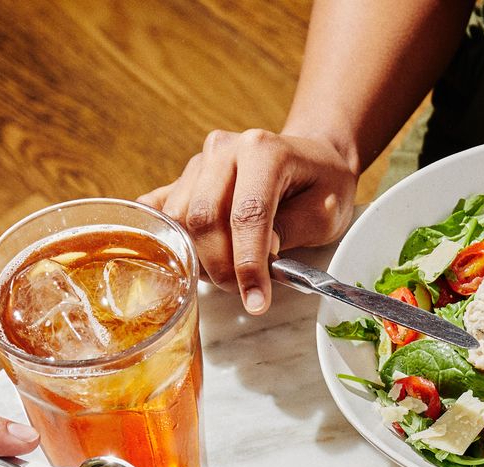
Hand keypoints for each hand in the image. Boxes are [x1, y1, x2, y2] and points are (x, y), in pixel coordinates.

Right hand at [140, 129, 358, 313]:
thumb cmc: (323, 186)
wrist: (312, 159)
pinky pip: (160, 208)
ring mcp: (200, 161)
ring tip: (229, 273)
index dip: (248, 263)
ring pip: (179, 218)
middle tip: (243, 291)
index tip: (256, 301)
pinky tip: (185, 257)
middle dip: (221, 266)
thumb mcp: (323, 213)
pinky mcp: (185, 177)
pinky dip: (167, 237)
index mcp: (263, 151)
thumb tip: (258, 257)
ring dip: (200, 257)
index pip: (247, 214)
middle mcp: (225, 149)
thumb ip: (290, 231)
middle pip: (204, 217)